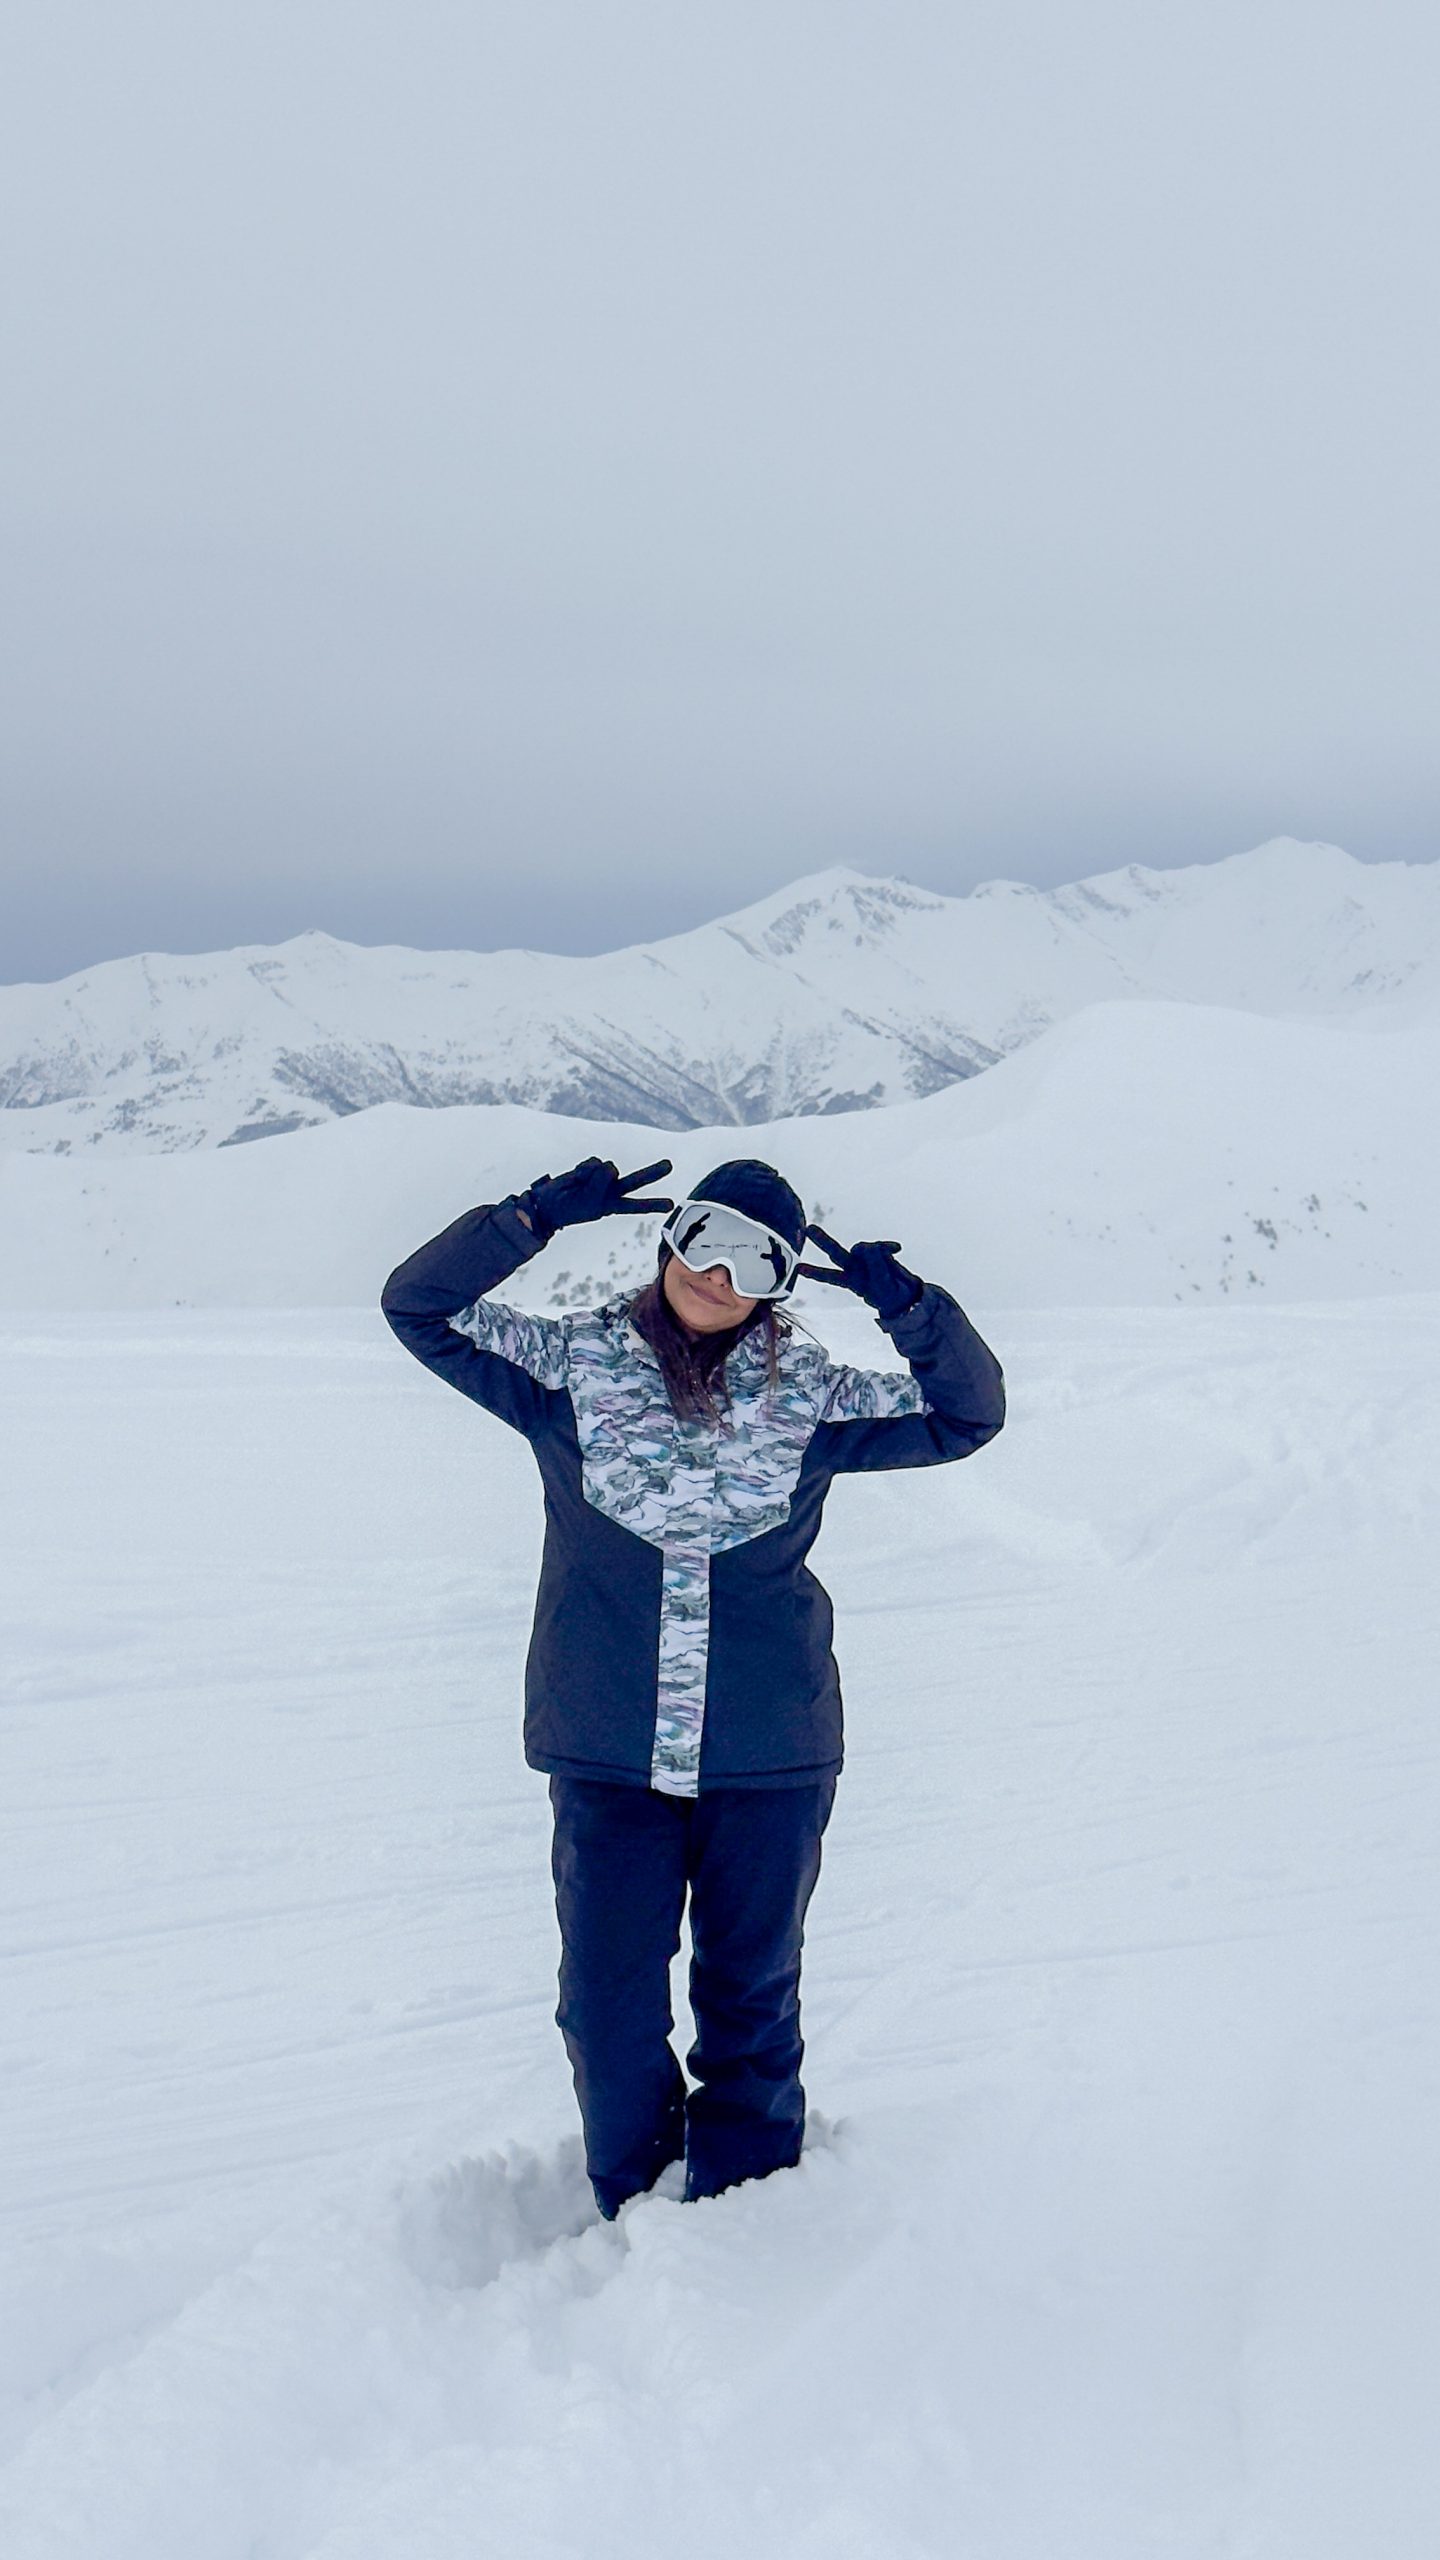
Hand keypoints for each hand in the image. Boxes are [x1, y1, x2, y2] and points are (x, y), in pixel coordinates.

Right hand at [518, 1156, 674, 1242]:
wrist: (549, 1203)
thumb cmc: (571, 1208)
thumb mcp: (589, 1203)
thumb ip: (601, 1184)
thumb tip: (608, 1165)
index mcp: (613, 1205)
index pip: (637, 1205)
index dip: (653, 1205)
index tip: (671, 1205)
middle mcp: (612, 1190)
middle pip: (636, 1180)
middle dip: (653, 1173)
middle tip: (670, 1166)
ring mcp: (602, 1178)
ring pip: (609, 1168)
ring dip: (594, 1177)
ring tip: (581, 1187)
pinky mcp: (591, 1167)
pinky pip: (594, 1163)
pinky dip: (584, 1170)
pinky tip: (577, 1177)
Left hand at [797, 1225, 923, 1319]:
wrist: (904, 1293)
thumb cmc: (888, 1293)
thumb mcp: (882, 1285)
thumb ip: (875, 1265)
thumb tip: (867, 1246)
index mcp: (850, 1281)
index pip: (830, 1276)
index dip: (814, 1272)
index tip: (798, 1268)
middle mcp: (854, 1267)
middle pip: (836, 1252)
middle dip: (822, 1240)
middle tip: (809, 1229)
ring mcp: (864, 1258)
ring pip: (862, 1248)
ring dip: (877, 1252)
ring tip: (889, 1260)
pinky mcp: (877, 1251)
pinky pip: (880, 1245)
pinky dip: (888, 1247)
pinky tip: (897, 1249)